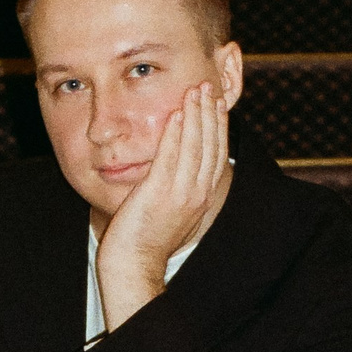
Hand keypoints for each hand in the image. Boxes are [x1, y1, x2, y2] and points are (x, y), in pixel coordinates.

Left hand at [95, 81, 229, 331]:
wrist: (133, 264)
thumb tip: (179, 171)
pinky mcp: (159, 192)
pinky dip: (175, 133)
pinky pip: (170, 156)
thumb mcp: (171, 210)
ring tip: (194, 90)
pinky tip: (176, 113)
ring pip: (194, 145)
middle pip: (211, 144)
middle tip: (208, 86)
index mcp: (202, 196)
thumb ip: (179, 188)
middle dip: (210, 113)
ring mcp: (180, 193)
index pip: (217, 153)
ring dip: (195, 114)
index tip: (216, 103)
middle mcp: (197, 193)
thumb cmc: (146, 239)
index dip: (218, 125)